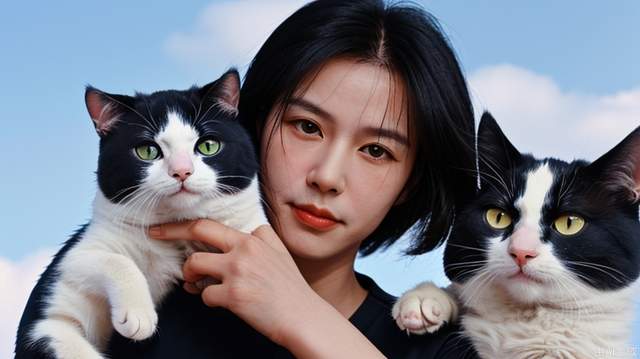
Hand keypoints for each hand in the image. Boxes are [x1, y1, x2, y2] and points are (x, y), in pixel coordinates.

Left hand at [148, 220, 320, 345]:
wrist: (303, 316)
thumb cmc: (291, 289)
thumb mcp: (279, 253)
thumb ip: (260, 239)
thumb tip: (236, 239)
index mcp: (255, 238)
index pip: (214, 225)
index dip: (188, 226)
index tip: (170, 227)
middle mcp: (245, 249)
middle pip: (198, 230)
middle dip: (170, 230)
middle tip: (154, 233)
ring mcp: (238, 270)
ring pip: (194, 264)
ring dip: (190, 276)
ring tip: (197, 284)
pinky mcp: (233, 294)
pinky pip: (205, 294)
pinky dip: (208, 300)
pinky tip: (220, 302)